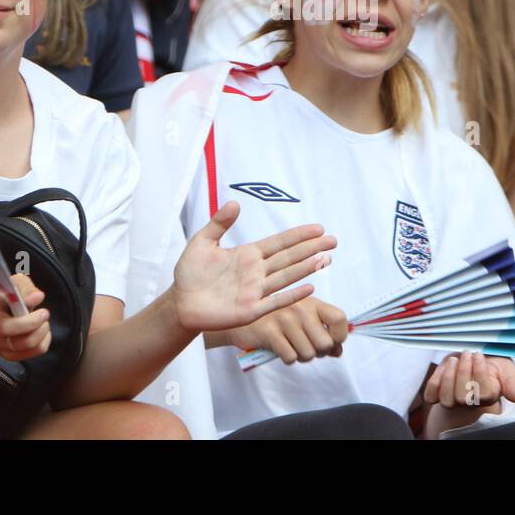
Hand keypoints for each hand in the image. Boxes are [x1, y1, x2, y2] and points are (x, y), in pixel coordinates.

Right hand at [0, 273, 50, 361]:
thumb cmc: (8, 300)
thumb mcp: (16, 286)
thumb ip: (25, 288)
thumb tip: (37, 297)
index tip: (0, 287)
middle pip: (6, 328)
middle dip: (31, 321)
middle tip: (44, 313)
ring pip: (24, 343)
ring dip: (41, 331)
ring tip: (43, 322)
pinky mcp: (9, 355)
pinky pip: (33, 351)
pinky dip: (44, 341)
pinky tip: (42, 331)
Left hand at [172, 201, 335, 332]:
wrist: (180, 303)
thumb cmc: (190, 273)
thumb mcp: (202, 242)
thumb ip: (218, 224)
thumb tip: (235, 203)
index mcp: (248, 255)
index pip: (279, 243)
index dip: (298, 235)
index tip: (318, 228)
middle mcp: (256, 272)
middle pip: (289, 258)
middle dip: (311, 248)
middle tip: (333, 240)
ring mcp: (255, 292)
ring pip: (286, 277)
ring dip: (306, 268)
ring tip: (326, 259)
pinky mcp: (250, 311)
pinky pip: (275, 302)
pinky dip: (292, 295)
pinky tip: (309, 287)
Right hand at [225, 298, 347, 363]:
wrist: (243, 319)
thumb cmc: (278, 320)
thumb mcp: (303, 320)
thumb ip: (323, 333)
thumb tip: (338, 351)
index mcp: (312, 302)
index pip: (340, 318)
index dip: (339, 336)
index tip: (331, 342)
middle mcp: (300, 307)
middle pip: (325, 343)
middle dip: (318, 353)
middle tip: (305, 346)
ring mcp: (285, 319)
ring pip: (308, 354)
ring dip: (301, 357)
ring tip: (291, 345)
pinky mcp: (270, 332)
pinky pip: (290, 357)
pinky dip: (287, 358)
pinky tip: (280, 348)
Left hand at [424, 351, 514, 412]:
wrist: (475, 359)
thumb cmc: (492, 365)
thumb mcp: (507, 369)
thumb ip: (512, 382)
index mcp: (489, 396)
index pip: (483, 393)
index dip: (479, 372)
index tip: (479, 354)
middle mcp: (470, 402)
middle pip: (462, 398)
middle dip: (463, 372)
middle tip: (467, 353)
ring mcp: (452, 400)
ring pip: (446, 399)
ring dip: (449, 376)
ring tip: (455, 359)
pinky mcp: (437, 393)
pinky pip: (431, 394)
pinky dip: (435, 379)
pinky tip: (444, 366)